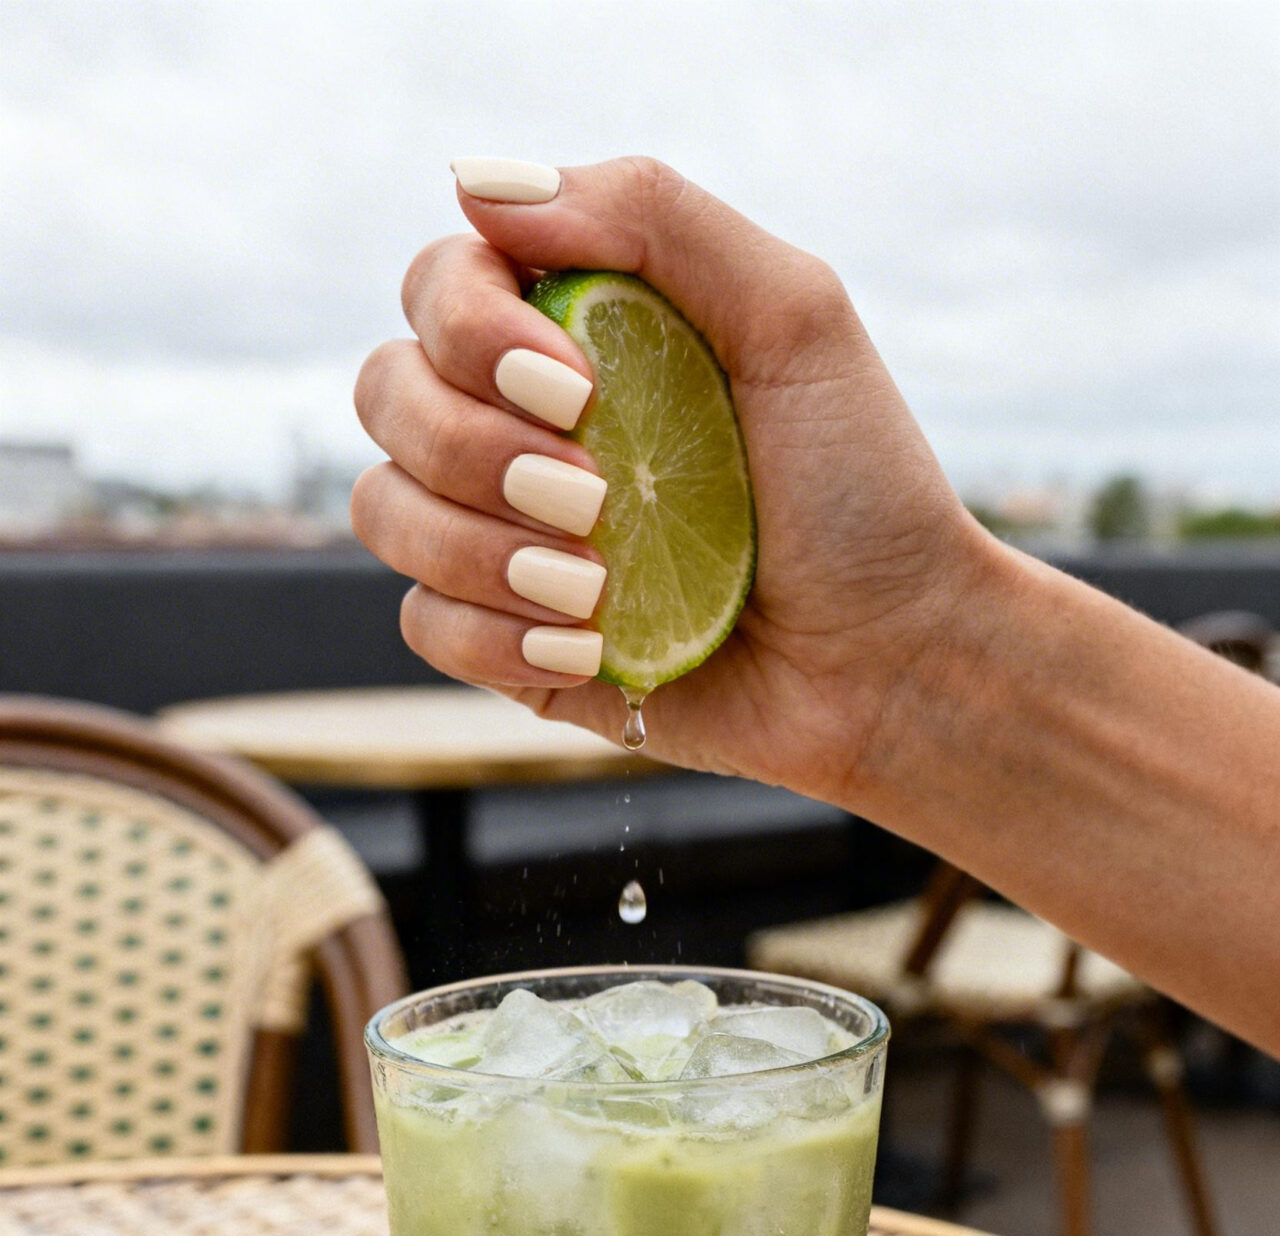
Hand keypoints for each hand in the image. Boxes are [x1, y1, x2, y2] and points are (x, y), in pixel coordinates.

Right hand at [352, 156, 991, 807]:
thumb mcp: (790, 315)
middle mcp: (522, 425)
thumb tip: (477, 182)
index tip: (577, 386)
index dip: (471, 330)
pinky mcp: (509, 642)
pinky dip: (494, 633)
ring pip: (385, 510)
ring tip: (598, 585)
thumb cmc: (859, 488)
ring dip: (480, 548)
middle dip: (471, 446)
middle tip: (592, 492)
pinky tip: (589, 642)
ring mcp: (507, 537)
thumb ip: (652, 217)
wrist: (890, 659)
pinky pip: (423, 624)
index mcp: (576, 332)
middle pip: (387, 393)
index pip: (438, 286)